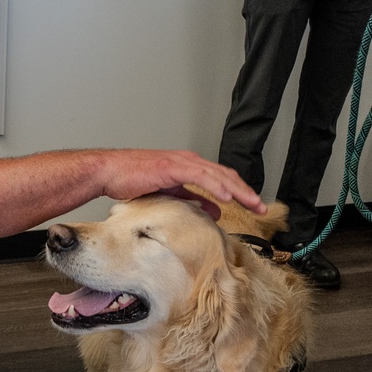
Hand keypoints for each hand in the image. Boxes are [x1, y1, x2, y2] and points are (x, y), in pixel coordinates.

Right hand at [99, 150, 265, 215]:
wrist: (110, 172)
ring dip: (237, 190)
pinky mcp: (172, 168)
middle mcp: (189, 161)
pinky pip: (199, 177)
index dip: (240, 191)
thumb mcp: (169, 193)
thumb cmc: (131, 181)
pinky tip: (226, 197)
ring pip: (217, 176)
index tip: (252, 205)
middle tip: (261, 207)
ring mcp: (182, 163)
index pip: (221, 178)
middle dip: (246, 192)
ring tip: (251, 203)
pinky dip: (215, 186)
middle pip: (226, 176)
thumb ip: (192, 199)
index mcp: (189, 166)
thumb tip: (213, 210)